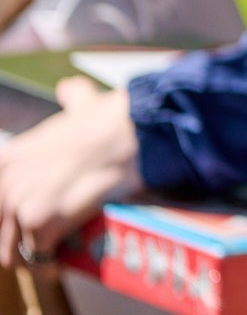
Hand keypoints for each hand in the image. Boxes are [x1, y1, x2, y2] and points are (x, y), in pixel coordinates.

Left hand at [0, 78, 138, 268]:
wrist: (128, 131)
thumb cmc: (110, 118)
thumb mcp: (80, 106)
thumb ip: (72, 99)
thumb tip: (72, 89)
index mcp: (9, 159)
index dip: (7, 219)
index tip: (22, 226)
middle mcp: (7, 182)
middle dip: (15, 242)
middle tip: (38, 245)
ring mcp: (21, 203)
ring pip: (9, 251)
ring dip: (31, 257)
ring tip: (49, 257)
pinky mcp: (42, 221)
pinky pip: (37, 256)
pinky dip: (50, 263)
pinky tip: (61, 261)